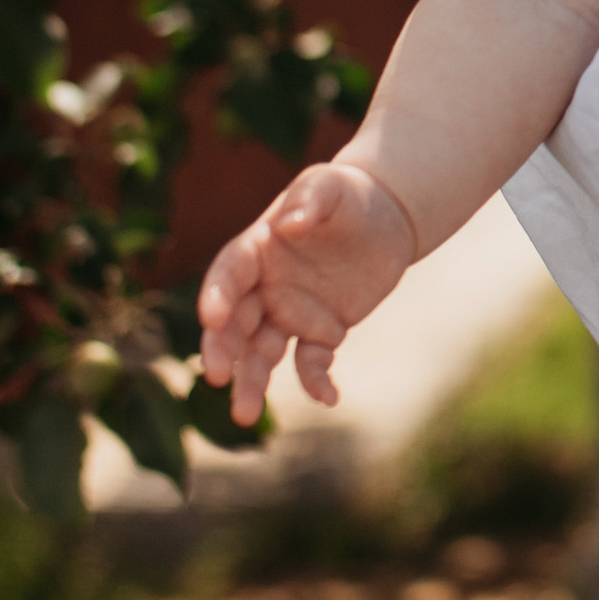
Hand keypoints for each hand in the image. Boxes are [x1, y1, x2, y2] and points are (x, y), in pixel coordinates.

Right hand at [196, 162, 418, 425]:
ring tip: (244, 414)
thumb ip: (308, 199)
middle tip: (215, 376)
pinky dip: (316, 381)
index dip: (217, 295)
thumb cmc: (347, 194)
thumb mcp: (329, 185)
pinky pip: (311, 362)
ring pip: (261, 353)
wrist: (386, 216)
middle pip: (235, 323)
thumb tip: (287, 223)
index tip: (212, 318)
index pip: (228, 275)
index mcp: (257, 249)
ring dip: (251, 381)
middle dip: (223, 349)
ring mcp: (290, 312)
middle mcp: (264, 287)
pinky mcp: (321, 332)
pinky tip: (329, 397)